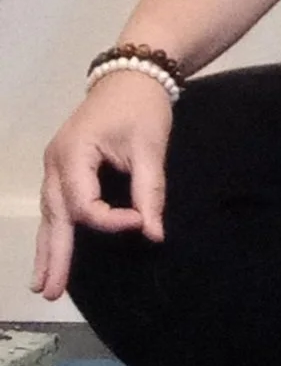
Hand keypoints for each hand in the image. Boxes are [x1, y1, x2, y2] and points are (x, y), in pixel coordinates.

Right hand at [31, 71, 172, 302]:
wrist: (132, 74)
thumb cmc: (141, 107)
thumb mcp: (150, 147)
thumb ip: (150, 192)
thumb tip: (153, 233)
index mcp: (74, 154)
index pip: (85, 204)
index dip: (111, 221)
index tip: (140, 221)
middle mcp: (56, 162)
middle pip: (55, 215)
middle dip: (54, 255)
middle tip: (51, 291)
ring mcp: (55, 164)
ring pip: (50, 213)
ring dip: (48, 248)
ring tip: (43, 284)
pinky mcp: (63, 166)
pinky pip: (55, 203)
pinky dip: (54, 229)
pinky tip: (51, 252)